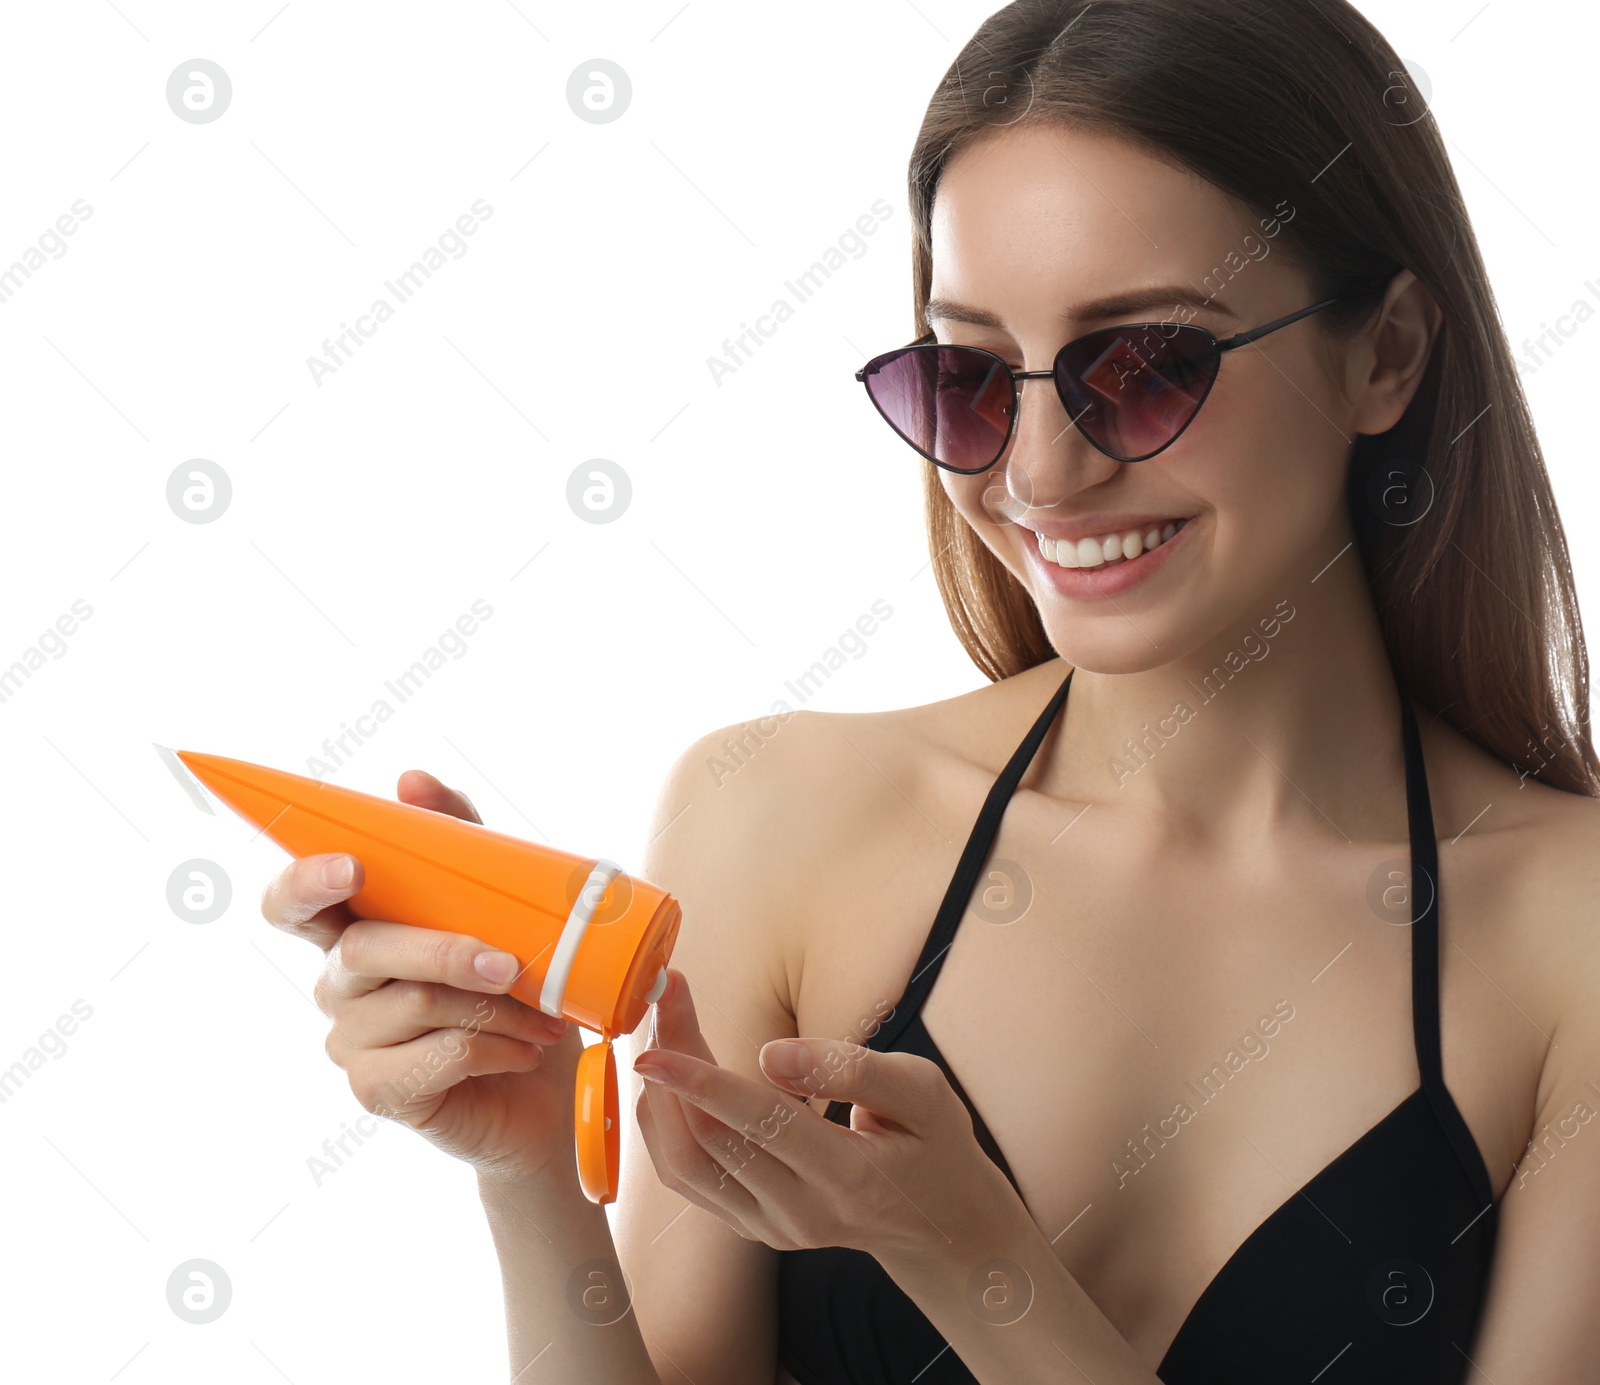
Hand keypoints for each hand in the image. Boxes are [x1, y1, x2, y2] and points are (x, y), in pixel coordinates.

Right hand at [259, 769, 582, 1185]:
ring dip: (491, 1007)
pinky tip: (524, 1051)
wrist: (546, 1090)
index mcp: (357, 929)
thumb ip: (458, 843)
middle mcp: (339, 984)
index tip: (352, 866)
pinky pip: (432, 1057)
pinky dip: (491, 1048)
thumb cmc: (516, 991)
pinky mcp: (377, 1091)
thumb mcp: (501, 906)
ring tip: (543, 1016)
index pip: (292, 902)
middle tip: (510, 963)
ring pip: (410, 1003)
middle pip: (363, 950)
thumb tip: (410, 778)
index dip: (304, 882)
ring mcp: (351, 1041)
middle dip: (445, 950)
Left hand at [632, 966, 1015, 1263]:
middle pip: (712, 1137)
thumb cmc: (933, 1143)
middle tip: (665, 998)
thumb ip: (851, 1069)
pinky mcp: (751, 1227)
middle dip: (678, 1061)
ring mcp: (771, 1228)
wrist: (939, 1223)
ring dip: (662, 1096)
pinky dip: (667, 1126)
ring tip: (662, 1031)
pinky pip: (690, 1178)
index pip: (762, 1123)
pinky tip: (669, 1082)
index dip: (704, 1081)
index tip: (658, 1044)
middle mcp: (800, 1213)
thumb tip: (771, 1053)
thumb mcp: (921, 1091)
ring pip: (686, 1165)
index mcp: (848, 1178)